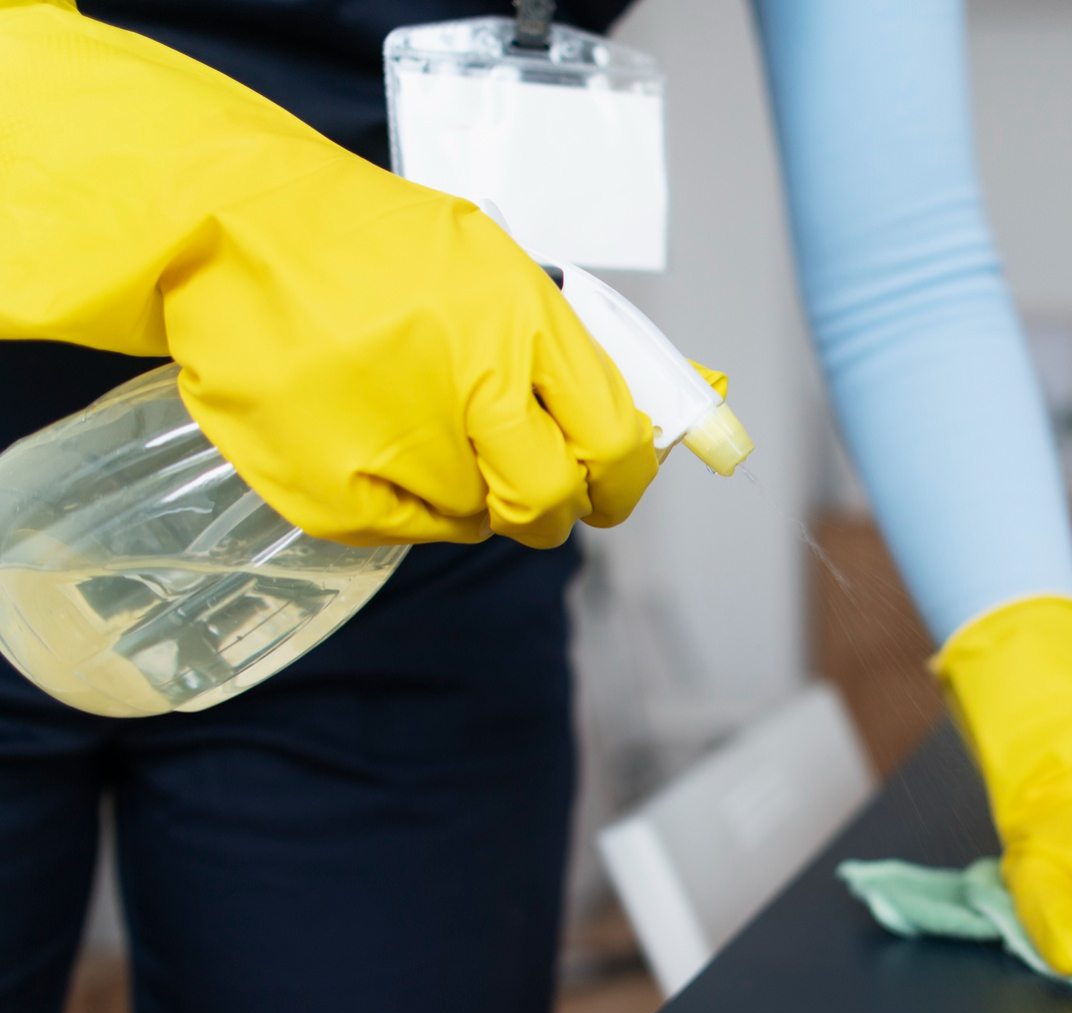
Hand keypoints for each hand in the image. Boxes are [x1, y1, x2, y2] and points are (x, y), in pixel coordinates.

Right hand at [2, 1, 654, 547]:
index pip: (614, 440)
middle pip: (549, 500)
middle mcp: (468, 382)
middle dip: (550, 509)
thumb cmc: (370, 247)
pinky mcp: (333, 489)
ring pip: (477, 520)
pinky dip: (402, 501)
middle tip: (529, 493)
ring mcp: (396, 440)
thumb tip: (649, 425)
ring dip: (465, 492)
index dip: (623, 481)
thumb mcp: (490, 266)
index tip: (611, 489)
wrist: (226, 226)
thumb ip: (563, 351)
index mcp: (520, 320)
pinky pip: (407, 531)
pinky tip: (368, 441)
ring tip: (411, 425)